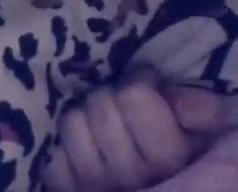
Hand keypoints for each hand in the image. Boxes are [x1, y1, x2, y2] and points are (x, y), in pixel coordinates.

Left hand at [44, 68, 226, 191]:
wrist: (160, 190)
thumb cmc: (185, 161)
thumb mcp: (206, 135)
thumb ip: (203, 111)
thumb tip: (176, 97)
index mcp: (170, 157)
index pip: (133, 94)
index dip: (140, 81)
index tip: (146, 83)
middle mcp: (133, 175)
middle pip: (100, 102)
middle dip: (111, 97)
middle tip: (121, 106)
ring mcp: (97, 186)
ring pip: (72, 121)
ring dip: (85, 120)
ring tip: (101, 129)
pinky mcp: (69, 191)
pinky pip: (55, 155)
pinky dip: (67, 150)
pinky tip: (86, 153)